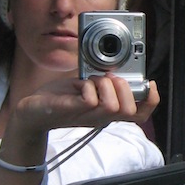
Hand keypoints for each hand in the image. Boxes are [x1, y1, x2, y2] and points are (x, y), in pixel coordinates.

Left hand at [10, 73, 158, 143]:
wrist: (33, 111)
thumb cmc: (60, 98)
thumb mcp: (87, 87)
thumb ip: (102, 81)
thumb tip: (114, 67)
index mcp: (108, 111)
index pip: (140, 114)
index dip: (152, 101)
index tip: (150, 83)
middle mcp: (102, 117)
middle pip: (131, 112)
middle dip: (125, 88)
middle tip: (109, 78)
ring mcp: (89, 117)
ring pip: (113, 106)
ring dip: (105, 85)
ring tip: (92, 81)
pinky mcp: (75, 111)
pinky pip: (90, 100)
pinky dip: (87, 86)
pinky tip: (78, 85)